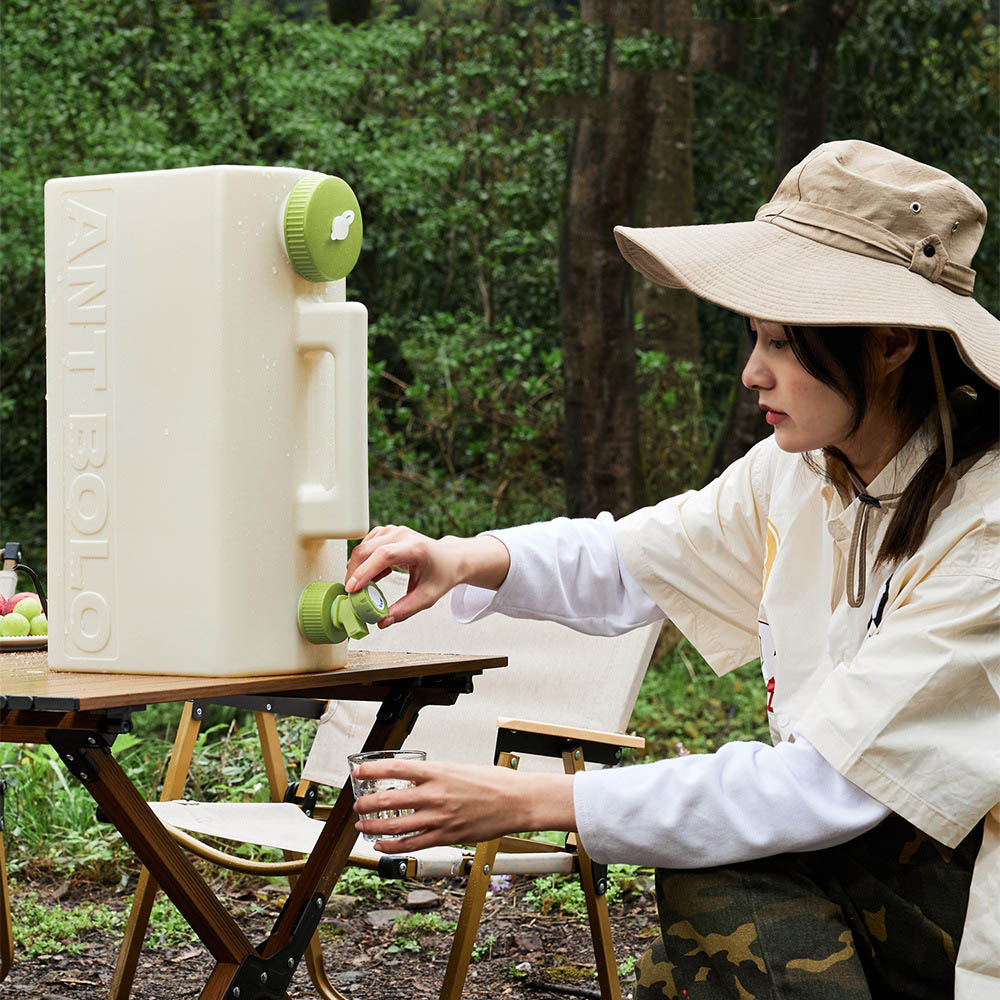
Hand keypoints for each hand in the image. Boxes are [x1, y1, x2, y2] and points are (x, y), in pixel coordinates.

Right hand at [345, 526, 509, 625]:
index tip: (352, 589)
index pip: (384, 555)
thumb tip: (382, 621)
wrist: (451, 558)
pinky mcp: (387, 533)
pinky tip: (374, 577)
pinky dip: (364, 563)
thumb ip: (405, 610)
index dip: (365, 572)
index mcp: (416, 548)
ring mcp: (393, 531)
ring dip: (357, 568)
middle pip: (367, 550)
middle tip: (353, 596)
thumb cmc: (443, 574)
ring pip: (363, 547)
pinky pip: (366, 546)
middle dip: (354, 574)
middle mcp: (402, 535)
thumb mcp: (428, 596)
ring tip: (366, 588)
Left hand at [352, 758, 575, 852]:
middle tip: (358, 805)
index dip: (372, 770)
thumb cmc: (492, 782)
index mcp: (438, 772)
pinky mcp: (446, 836)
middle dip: (367, 804)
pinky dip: (393, 847)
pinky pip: (413, 844)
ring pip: (396, 827)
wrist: (515, 801)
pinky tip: (382, 846)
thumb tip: (413, 780)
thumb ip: (434, 776)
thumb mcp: (459, 769)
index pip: (396, 768)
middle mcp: (436, 794)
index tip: (358, 771)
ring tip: (362, 827)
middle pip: (389, 800)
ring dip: (374, 828)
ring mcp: (440, 818)